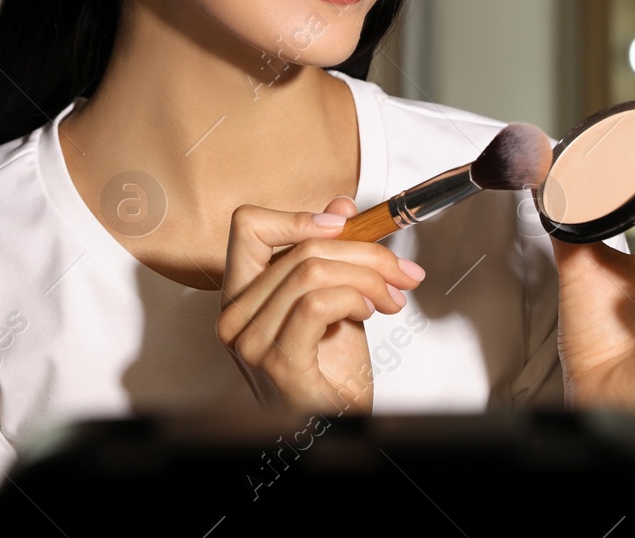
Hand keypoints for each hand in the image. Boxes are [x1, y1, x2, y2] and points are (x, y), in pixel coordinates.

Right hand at [217, 195, 425, 414]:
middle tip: (400, 270)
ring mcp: (251, 342)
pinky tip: (371, 312)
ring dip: (368, 277)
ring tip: (391, 297)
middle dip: (364, 252)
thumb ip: (331, 256)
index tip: (345, 225)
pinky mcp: (278, 362)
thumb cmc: (333, 376)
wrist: (340, 428)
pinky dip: (354, 298)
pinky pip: (316, 304)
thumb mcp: (336, 302)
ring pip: (312, 271)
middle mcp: (234, 317)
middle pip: (299, 248)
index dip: (297, 216)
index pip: (248, 227)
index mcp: (241, 296)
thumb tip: (340, 206)